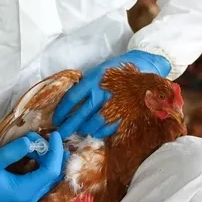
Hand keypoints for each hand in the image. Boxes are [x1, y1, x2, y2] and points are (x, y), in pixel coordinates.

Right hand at [0, 131, 67, 201]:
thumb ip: (12, 152)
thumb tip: (30, 141)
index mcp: (24, 192)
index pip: (50, 171)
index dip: (56, 152)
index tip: (55, 134)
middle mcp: (30, 197)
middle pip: (53, 174)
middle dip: (52, 153)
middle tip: (42, 136)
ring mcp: (28, 197)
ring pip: (48, 176)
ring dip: (47, 157)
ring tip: (34, 141)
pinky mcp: (24, 193)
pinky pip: (41, 177)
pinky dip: (41, 163)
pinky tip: (35, 151)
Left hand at [53, 50, 170, 138]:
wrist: (145, 68)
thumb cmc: (118, 71)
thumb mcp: (99, 72)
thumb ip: (86, 86)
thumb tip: (70, 105)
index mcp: (94, 79)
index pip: (72, 98)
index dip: (62, 111)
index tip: (56, 119)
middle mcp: (103, 92)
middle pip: (80, 115)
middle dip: (68, 127)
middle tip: (60, 134)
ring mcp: (115, 104)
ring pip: (93, 124)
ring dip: (84, 130)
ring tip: (79, 131)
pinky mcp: (125, 113)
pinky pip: (108, 128)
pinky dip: (99, 132)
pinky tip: (95, 132)